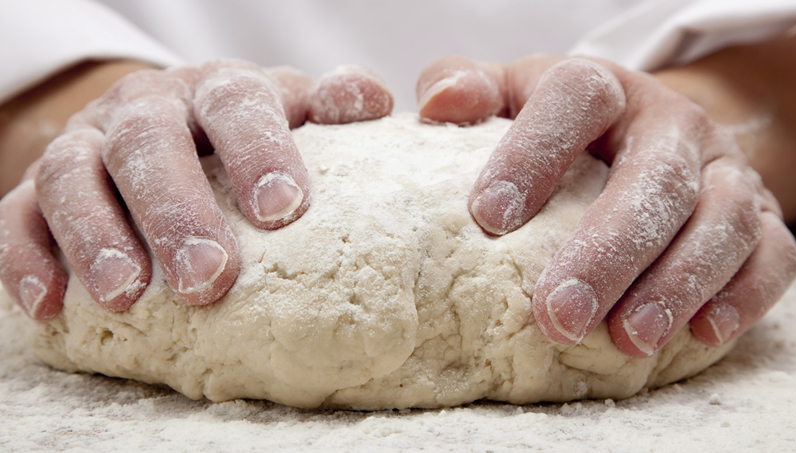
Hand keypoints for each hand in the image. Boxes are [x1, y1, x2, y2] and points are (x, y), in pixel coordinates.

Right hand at [0, 59, 392, 318]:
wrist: (159, 120)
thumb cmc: (239, 132)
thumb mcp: (289, 111)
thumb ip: (330, 107)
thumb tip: (374, 104)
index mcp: (215, 90)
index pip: (235, 105)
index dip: (258, 151)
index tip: (283, 209)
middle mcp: (146, 110)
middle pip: (149, 144)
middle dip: (176, 211)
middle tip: (209, 279)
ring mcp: (86, 144)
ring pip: (73, 176)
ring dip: (97, 236)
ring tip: (128, 297)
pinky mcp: (35, 188)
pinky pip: (16, 215)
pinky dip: (26, 258)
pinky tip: (49, 304)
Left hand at [417, 54, 795, 356]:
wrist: (648, 133)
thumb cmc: (560, 129)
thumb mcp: (511, 98)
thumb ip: (468, 88)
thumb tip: (442, 104)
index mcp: (605, 89)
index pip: (577, 97)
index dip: (533, 152)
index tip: (488, 216)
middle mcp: (672, 124)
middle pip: (655, 177)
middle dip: (608, 250)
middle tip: (558, 315)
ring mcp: (724, 170)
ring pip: (722, 220)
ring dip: (676, 284)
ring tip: (626, 340)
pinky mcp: (764, 217)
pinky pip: (773, 256)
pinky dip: (742, 296)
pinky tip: (699, 335)